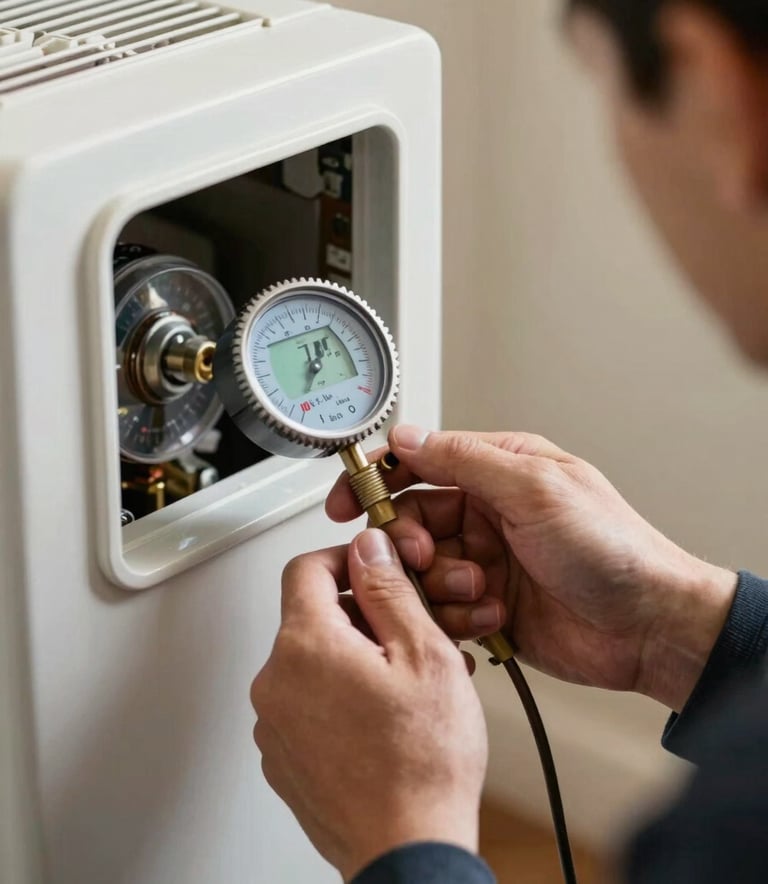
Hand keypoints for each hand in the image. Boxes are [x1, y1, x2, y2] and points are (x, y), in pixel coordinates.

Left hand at [251, 529, 486, 880]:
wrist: (408, 853)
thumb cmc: (422, 765)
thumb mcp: (424, 654)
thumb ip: (389, 589)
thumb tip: (368, 548)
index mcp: (305, 646)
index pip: (306, 568)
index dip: (346, 559)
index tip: (374, 569)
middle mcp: (276, 683)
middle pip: (312, 618)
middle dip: (361, 616)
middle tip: (410, 634)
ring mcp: (275, 725)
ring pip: (313, 663)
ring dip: (355, 658)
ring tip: (406, 685)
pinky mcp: (284, 759)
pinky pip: (308, 705)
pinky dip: (341, 697)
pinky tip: (385, 717)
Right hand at [327, 427, 737, 711]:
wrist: (649, 627)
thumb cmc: (612, 549)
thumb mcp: (537, 489)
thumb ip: (466, 460)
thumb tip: (408, 435)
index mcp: (500, 471)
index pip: (421, 460)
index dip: (378, 477)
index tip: (346, 500)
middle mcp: (488, 512)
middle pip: (412, 517)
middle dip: (408, 540)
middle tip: (424, 556)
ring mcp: (486, 559)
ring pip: (421, 566)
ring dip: (437, 582)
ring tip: (477, 590)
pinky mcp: (487, 604)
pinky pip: (441, 606)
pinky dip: (455, 614)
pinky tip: (491, 616)